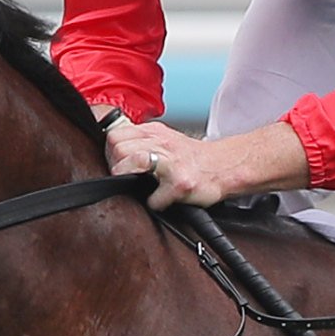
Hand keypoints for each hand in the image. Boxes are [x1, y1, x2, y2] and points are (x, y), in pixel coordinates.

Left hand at [106, 116, 307, 207]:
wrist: (224, 167)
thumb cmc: (193, 157)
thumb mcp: (165, 138)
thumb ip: (141, 139)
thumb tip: (112, 146)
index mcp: (155, 132)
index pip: (115, 134)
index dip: (111, 152)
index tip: (117, 163)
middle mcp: (162, 144)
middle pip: (118, 147)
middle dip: (116, 166)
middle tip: (126, 177)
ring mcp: (172, 163)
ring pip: (132, 163)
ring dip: (127, 178)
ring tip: (137, 186)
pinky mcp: (180, 184)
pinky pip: (154, 198)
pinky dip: (154, 203)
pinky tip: (160, 200)